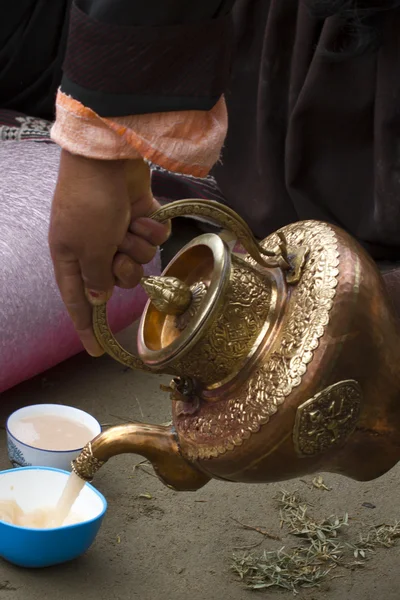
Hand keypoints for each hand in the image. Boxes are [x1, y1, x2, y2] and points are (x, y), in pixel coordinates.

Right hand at [49, 150, 169, 356]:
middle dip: (125, 268)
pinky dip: (151, 228)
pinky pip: (154, 239)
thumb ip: (96, 278)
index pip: (78, 301)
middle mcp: (96, 247)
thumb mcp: (88, 248)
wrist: (108, 159)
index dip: (86, 326)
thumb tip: (99, 297)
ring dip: (138, 243)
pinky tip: (143, 213)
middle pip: (119, 282)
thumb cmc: (90, 204)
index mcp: (72, 256)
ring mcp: (120, 232)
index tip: (96, 351)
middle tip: (118, 249)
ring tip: (128, 224)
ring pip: (141, 260)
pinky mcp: (141, 218)